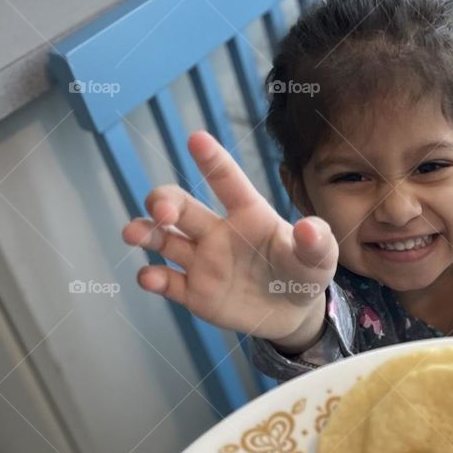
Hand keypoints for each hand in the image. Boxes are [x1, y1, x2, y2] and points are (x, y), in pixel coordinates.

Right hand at [123, 131, 336, 350]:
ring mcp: (203, 261)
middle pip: (181, 206)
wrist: (293, 313)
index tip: (197, 139)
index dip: (212, 160)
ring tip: (133, 234)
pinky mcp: (195, 292)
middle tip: (162, 211)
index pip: (227, 181)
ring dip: (144, 232)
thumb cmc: (304, 273)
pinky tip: (149, 278)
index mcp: (248, 214)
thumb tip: (310, 228)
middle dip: (164, 202)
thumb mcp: (319, 259)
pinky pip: (168, 282)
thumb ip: (316, 242)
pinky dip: (153, 278)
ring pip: (163, 239)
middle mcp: (218, 232)